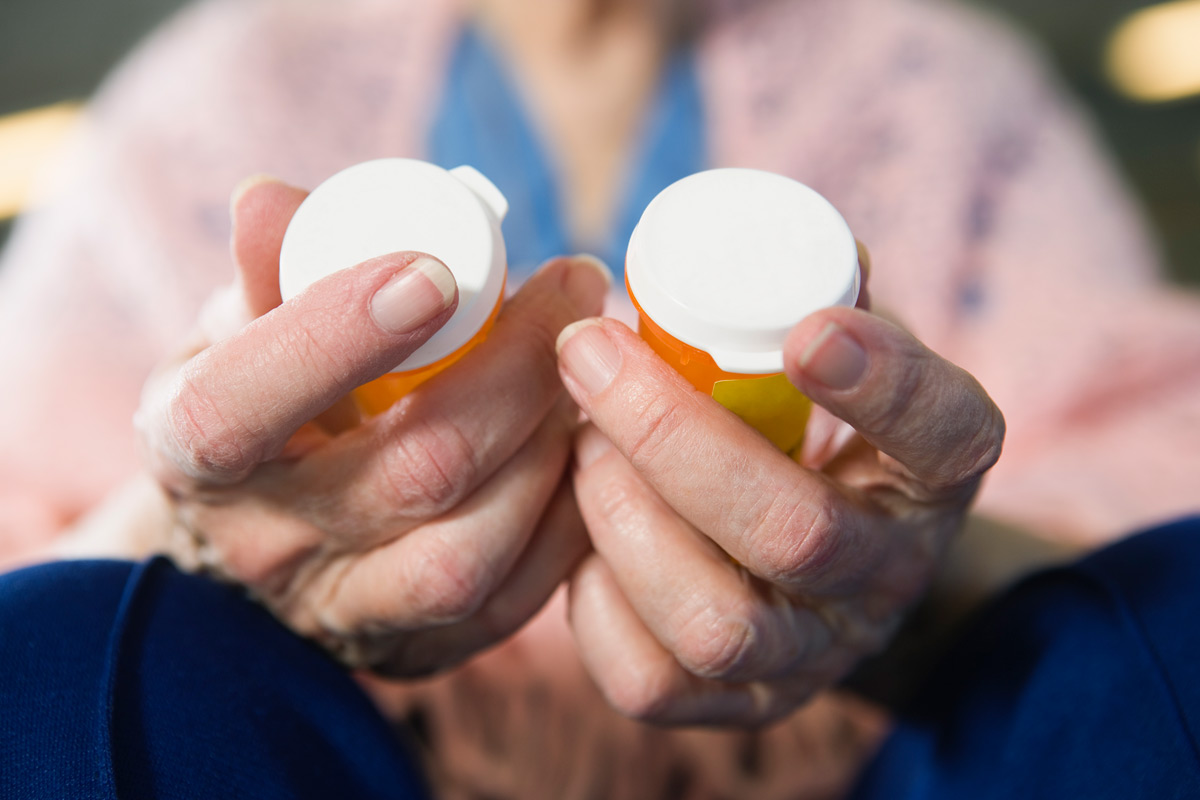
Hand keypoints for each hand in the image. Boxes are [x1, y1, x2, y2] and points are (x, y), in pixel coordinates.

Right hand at [135, 177, 607, 675]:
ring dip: (553, 445)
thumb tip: (273, 198)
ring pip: (471, 552)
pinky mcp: (420, 650)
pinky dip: (571, 516)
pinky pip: (517, 601)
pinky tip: (589, 446)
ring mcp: (346, 613)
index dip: (336, 336)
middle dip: (518, 370)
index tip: (436, 270)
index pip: (238, 408)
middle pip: (412, 473)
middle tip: (575, 287)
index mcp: (193, 452)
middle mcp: (264, 548)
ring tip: (590, 369)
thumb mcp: (246, 325)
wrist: (271, 527)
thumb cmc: (271, 398)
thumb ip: (269, 268)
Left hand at [556, 297, 1003, 724]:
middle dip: (672, 435)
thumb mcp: (844, 361)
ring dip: (623, 519)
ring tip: (581, 445)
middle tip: (592, 354)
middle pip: (793, 532)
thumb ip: (813, 300)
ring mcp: (814, 656)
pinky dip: (595, 605)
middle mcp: (886, 579)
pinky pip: (652, 685)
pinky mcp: (740, 709)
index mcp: (935, 477)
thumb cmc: (817, 432)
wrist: (826, 568)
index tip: (806, 330)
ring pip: (716, 624)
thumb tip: (754, 241)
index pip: (948, 437)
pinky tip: (582, 538)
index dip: (886, 387)